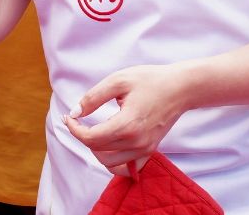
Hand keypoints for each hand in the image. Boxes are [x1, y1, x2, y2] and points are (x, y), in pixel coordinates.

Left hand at [63, 64, 187, 176]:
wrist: (179, 88)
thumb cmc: (149, 80)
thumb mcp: (117, 80)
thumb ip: (93, 97)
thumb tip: (76, 112)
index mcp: (127, 125)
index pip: (91, 138)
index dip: (74, 128)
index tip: (69, 116)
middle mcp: (137, 143)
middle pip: (98, 151)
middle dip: (83, 136)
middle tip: (78, 120)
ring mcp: (145, 150)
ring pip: (110, 163)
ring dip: (96, 149)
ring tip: (92, 129)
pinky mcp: (150, 150)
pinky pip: (128, 168)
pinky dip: (114, 161)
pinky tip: (108, 145)